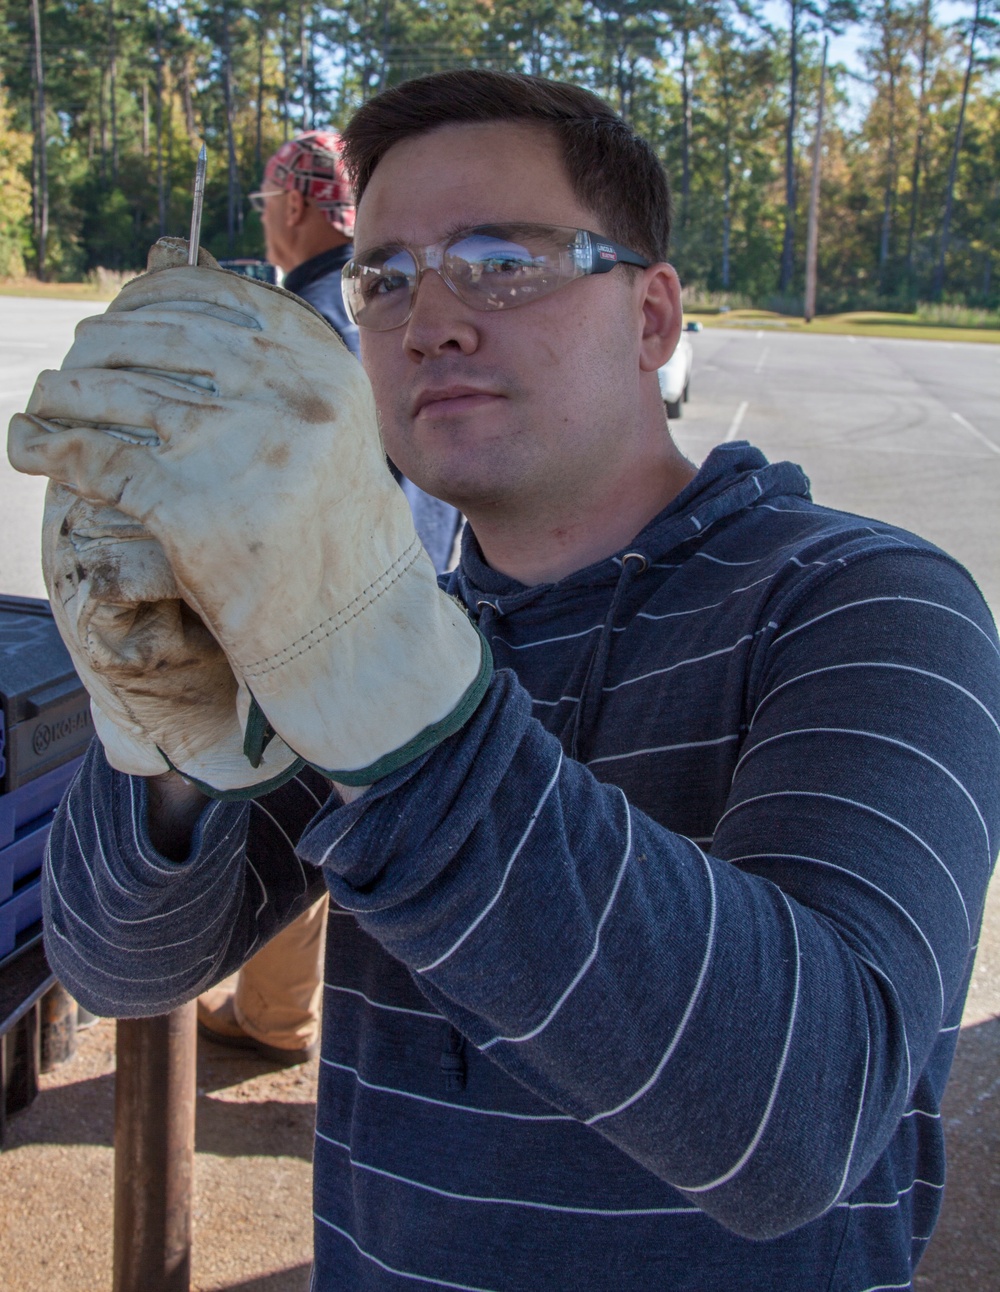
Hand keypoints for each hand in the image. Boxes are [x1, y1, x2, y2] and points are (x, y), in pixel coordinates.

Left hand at [9, 240, 490, 781]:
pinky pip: (100, 460)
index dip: (150, 302)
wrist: (358, 632)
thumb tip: (208, 313)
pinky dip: (51, 448)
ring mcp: (239, 452)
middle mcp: (288, 400)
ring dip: (63, 396)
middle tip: (71, 365)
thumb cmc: (340, 538)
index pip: (216, 303)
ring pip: (120, 398)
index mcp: (322, 372)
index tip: (119, 316)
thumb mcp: (336, 437)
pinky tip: (27, 447)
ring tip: (40, 400)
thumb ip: (284, 380)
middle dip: (101, 348)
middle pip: (162, 344)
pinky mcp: (193, 509)